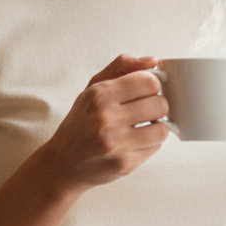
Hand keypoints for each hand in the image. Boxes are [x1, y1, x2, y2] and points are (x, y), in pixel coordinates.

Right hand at [37, 54, 169, 191]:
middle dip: (156, 107)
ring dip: (155, 128)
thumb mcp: (93, 88)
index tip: (144, 92)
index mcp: (100, 95)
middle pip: (160, 105)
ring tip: (140, 127)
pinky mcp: (125, 164)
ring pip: (162, 129)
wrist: (62, 163)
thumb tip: (154, 61)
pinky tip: (132, 143)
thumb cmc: (81, 122)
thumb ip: (122, 67)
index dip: (151, 86)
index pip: (149, 82)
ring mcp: (116, 144)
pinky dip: (148, 144)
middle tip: (143, 111)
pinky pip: (155, 148)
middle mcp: (107, 118)